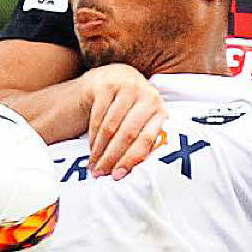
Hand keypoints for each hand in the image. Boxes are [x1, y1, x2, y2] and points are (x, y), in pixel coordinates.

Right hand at [79, 63, 167, 179]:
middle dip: (111, 158)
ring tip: (93, 165)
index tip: (117, 176)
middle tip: (100, 174)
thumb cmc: (132, 108)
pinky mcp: (108, 84)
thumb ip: (142, 141)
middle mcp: (147, 96)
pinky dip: (93, 136)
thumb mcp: (144, 120)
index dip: (131, 159)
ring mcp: (128, 87)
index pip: (146, 139)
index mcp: (160, 110)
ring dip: (99, 150)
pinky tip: (91, 148)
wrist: (117, 76)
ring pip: (110, 127)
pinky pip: (98, 116)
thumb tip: (128, 173)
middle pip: (127, 135)